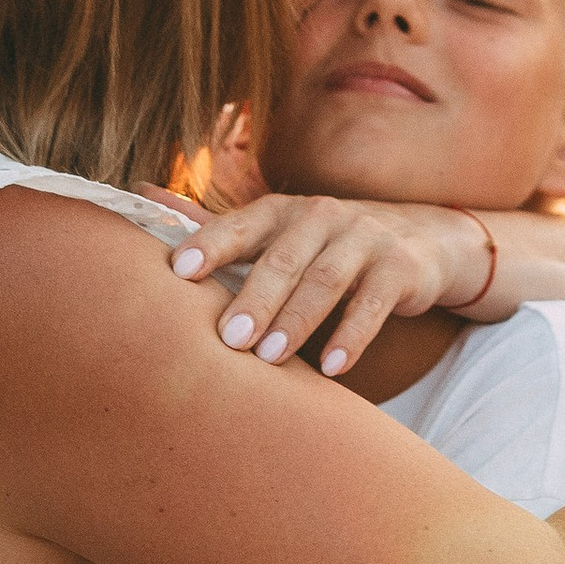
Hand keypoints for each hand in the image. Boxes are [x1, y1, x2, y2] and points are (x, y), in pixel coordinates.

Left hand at [153, 190, 501, 378]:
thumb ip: (216, 227)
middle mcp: (323, 216)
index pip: (243, 223)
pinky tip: (334, 366)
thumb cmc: (329, 243)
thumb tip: (140, 196)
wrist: (424, 240)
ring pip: (327, 278)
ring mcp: (366, 238)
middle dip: (254, 297)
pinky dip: (354, 334)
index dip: (211, 244)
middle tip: (227, 339)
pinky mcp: (401, 268)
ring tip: (271, 357)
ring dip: (298, 319)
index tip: (178, 271)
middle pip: (284, 257)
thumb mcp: (278, 230)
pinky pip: (375, 302)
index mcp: (284, 210)